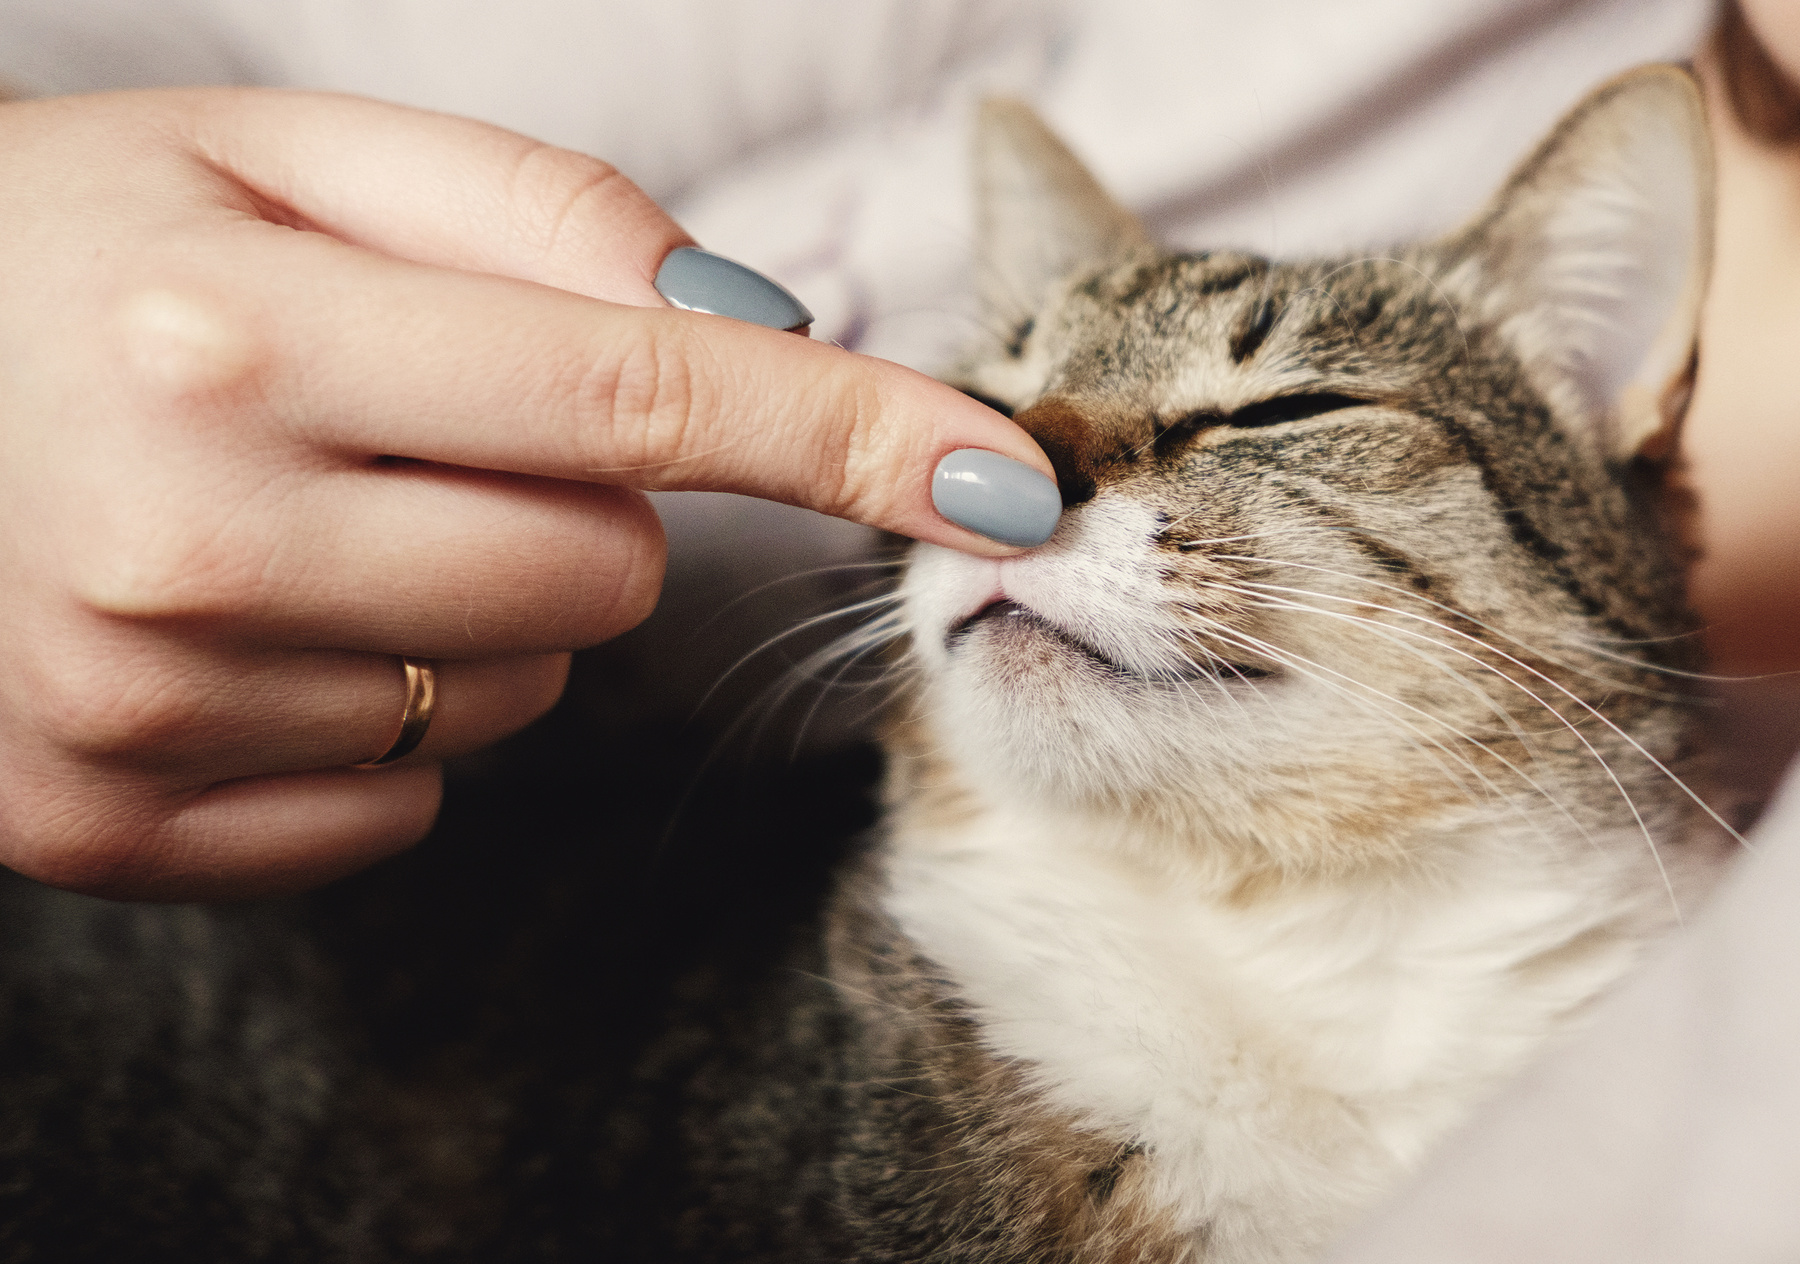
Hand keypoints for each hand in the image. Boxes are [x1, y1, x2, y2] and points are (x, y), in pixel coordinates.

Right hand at [0, 88, 1052, 899]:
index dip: (852, 435)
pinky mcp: (107, 822)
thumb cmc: (74, 244)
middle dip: (577, 499)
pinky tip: (259, 622)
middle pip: (600, 573)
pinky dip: (386, 715)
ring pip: (514, 696)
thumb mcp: (279, 153)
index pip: (642, 397)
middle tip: (418, 424)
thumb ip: (541, 215)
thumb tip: (762, 319)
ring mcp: (140, 711)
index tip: (1011, 482)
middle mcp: (187, 544)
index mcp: (235, 338)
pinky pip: (406, 802)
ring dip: (473, 604)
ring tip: (308, 513)